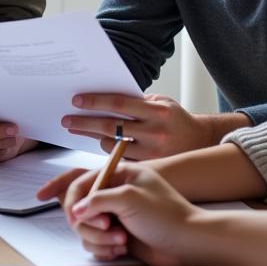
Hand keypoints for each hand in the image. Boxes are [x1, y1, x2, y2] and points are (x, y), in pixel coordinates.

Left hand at [61, 93, 242, 158]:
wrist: (200, 142)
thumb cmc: (174, 118)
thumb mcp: (161, 102)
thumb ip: (136, 101)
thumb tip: (103, 98)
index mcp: (158, 111)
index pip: (119, 103)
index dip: (95, 101)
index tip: (76, 100)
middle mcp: (155, 132)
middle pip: (111, 126)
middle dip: (85, 122)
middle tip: (66, 120)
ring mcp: (152, 152)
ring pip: (111, 145)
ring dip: (93, 137)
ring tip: (79, 129)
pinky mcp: (148, 167)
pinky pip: (119, 158)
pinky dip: (107, 150)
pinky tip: (97, 142)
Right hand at [62, 162, 202, 265]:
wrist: (189, 243)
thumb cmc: (165, 215)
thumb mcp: (129, 199)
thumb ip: (96, 200)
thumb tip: (76, 211)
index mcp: (119, 176)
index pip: (83, 183)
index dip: (73, 199)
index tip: (75, 216)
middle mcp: (115, 194)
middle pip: (81, 209)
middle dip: (91, 223)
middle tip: (109, 226)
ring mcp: (117, 216)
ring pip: (87, 229)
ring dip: (100, 239)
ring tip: (121, 241)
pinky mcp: (119, 236)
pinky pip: (96, 244)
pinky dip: (104, 249)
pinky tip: (122, 249)